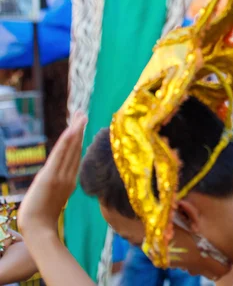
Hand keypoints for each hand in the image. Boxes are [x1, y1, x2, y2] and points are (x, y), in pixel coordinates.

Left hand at [17, 113, 86, 235]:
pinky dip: (67, 142)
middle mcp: (68, 176)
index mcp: (69, 181)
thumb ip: (57, 189)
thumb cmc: (41, 220)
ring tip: (80, 115)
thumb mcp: (52, 201)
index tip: (81, 125)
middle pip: (75, 149)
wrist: (39, 230)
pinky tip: (72, 130)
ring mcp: (61, 176)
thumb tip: (58, 182)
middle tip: (83, 113)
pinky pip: (61, 155)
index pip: (74, 156)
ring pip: (70, 149)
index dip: (78, 139)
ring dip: (75, 130)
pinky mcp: (51, 177)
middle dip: (79, 130)